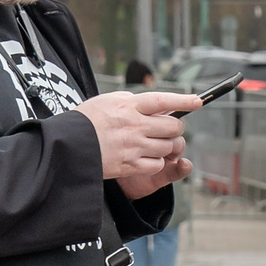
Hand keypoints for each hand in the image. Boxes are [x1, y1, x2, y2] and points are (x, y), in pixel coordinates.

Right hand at [78, 90, 196, 198]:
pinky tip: (148, 157)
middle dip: (177, 128)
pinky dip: (157, 161)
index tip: (197, 101)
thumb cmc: (84, 121)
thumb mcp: (105, 100)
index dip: (183, 101)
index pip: (163, 101)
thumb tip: (149, 103)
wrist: (67, 146)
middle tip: (170, 129)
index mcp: (129, 105)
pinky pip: (157, 164)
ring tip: (156, 143)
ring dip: (168, 145)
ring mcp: (133, 146)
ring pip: (168, 146)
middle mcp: (134, 125)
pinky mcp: (130, 165)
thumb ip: (129, 100)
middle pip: (173, 126)